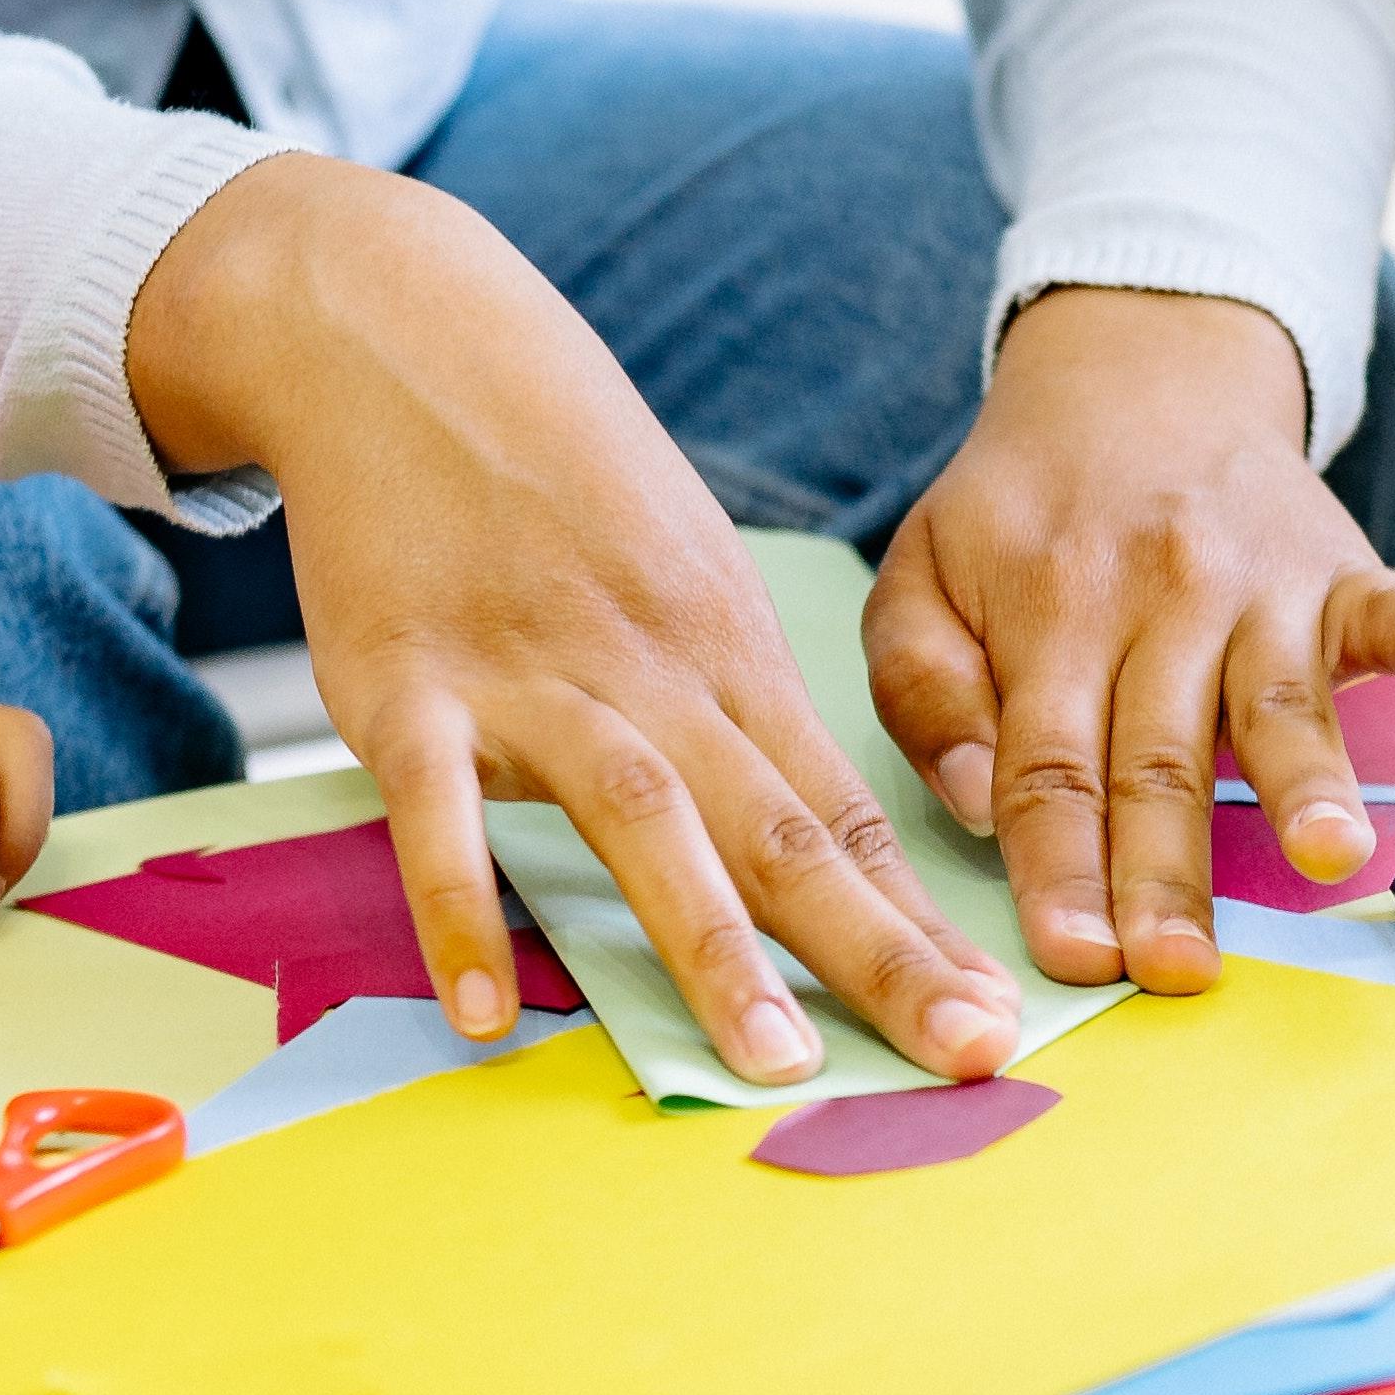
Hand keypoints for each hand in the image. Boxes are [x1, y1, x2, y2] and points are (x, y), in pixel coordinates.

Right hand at [132, 159, 1020, 1087]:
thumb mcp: (676, 567)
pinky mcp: (401, 685)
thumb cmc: (549, 469)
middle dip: (879, 951)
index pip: (844, 809)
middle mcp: (649, 668)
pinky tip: (484, 1011)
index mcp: (725, 648)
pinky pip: (435, 814)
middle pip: (782, 828)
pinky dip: (459, 910)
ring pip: (641, 821)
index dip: (922, 923)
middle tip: (965, 1051)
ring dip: (713, 945)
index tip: (999, 1018)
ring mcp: (526, 675)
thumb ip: (728, 706)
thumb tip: (806, 837)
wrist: (396, 332)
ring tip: (773, 1062)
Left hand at [858, 288, 1394, 988]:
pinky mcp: (1335, 567)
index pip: (1049, 769)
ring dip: (1307, 780)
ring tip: (1333, 852)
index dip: (1061, 868)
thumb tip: (975, 800)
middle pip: (1161, 763)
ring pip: (1278, 704)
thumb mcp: (921, 576)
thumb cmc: (1021, 508)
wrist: (1134, 369)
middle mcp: (1155, 603)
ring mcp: (1255, 586)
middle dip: (1168, 872)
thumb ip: (922, 688)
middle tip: (1177, 966)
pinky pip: (1389, 601)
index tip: (1076, 957)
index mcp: (1047, 619)